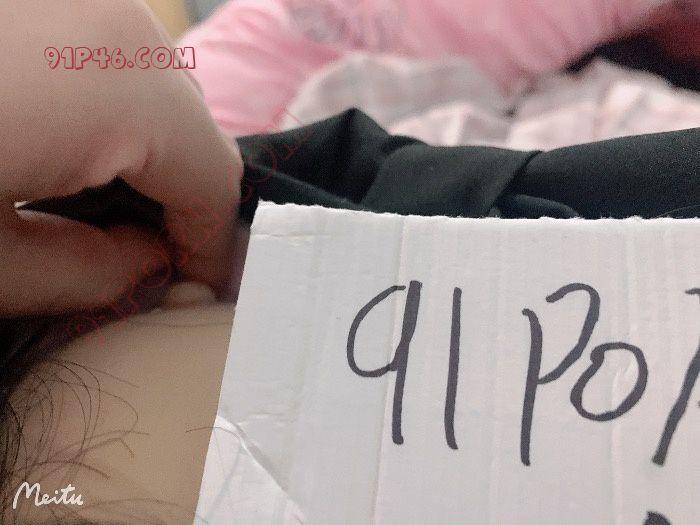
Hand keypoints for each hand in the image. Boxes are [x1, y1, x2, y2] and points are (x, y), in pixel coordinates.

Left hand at [0, 0, 243, 315]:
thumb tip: (146, 263)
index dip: (209, 246)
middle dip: (175, 196)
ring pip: (152, 87)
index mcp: (119, 87)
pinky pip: (108, 56)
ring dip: (137, 148)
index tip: (189, 287)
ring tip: (78, 196)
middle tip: (137, 252)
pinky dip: (101, 104)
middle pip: (190, 129)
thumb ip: (85, 276)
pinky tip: (45, 136)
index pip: (213, 180)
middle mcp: (117, 21)